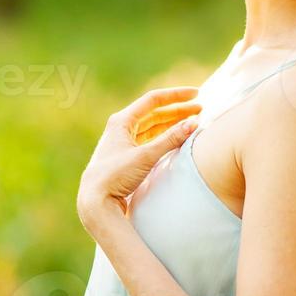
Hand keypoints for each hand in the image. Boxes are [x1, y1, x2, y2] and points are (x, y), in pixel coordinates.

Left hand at [77, 85, 200, 225]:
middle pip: (154, 113)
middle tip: (200, 110)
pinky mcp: (127, 157)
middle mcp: (121, 128)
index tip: (196, 94)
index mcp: (121, 121)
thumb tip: (194, 123)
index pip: (153, 100)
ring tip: (192, 122)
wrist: (95, 201)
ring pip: (153, 128)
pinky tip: (178, 138)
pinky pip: (150, 141)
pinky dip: (165, 138)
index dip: (176, 96)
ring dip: (173, 124)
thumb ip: (170, 140)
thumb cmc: (114, 176)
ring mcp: (124, 142)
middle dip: (178, 111)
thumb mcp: (145, 156)